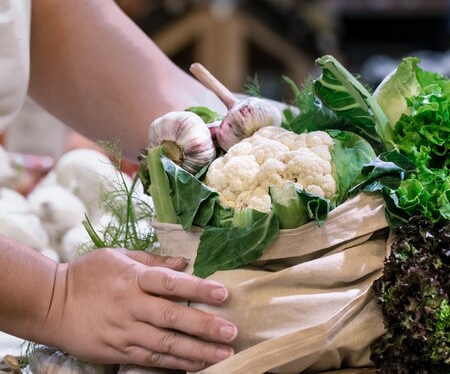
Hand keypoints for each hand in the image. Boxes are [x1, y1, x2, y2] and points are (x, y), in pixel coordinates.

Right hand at [42, 248, 236, 370]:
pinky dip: (174, 363)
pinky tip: (195, 365)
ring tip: (222, 354)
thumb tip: (185, 262)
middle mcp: (130, 306)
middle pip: (172, 318)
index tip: (223, 294)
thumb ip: (153, 260)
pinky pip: (150, 359)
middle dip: (205, 326)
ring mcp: (124, 331)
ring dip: (196, 351)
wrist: (48, 304)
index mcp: (132, 279)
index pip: (170, 283)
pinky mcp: (117, 351)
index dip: (198, 288)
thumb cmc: (85, 274)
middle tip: (231, 332)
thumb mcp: (117, 256)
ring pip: (165, 344)